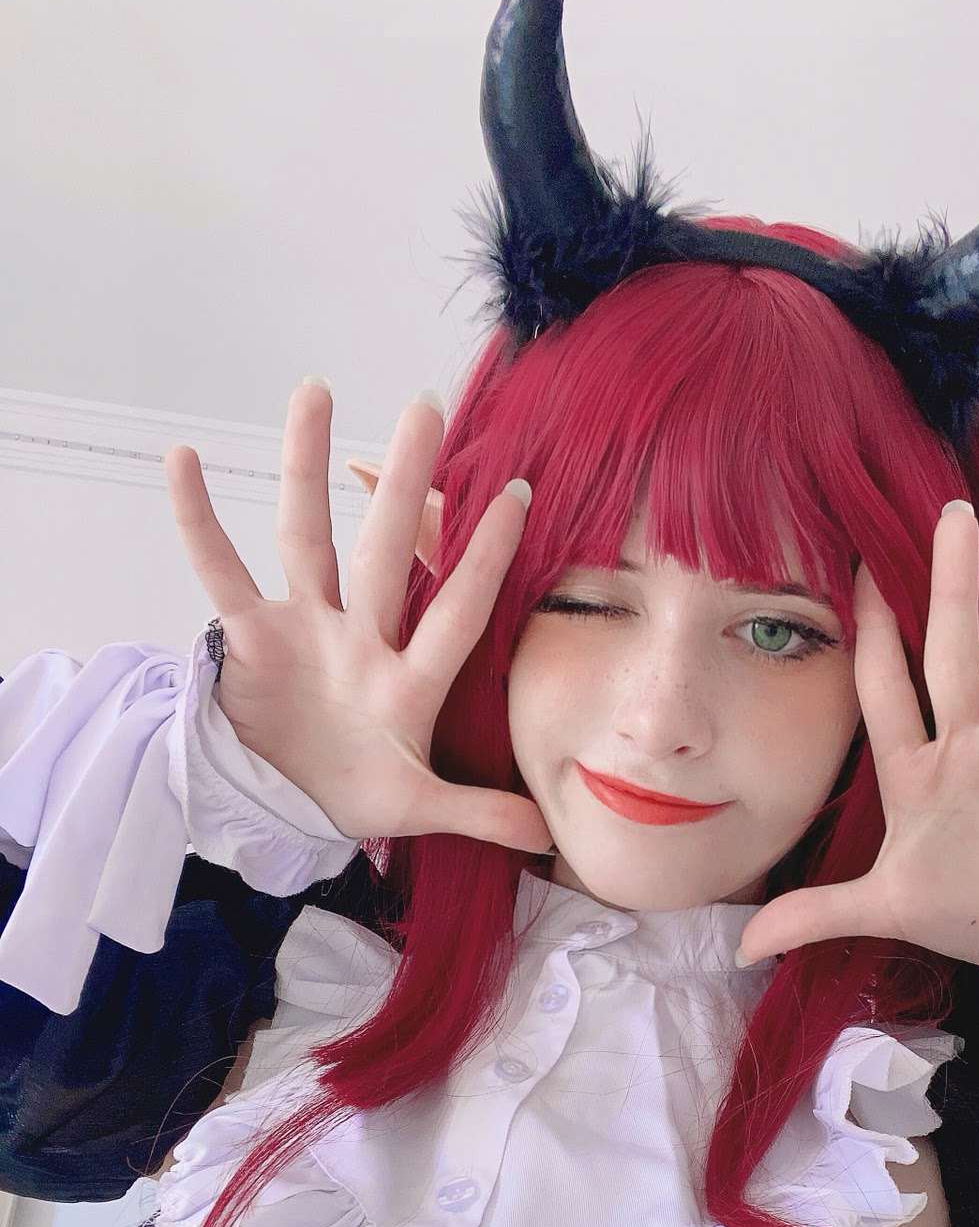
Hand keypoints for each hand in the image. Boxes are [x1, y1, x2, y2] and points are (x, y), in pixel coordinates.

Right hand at [163, 380, 554, 854]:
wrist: (281, 810)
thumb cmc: (351, 797)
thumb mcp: (415, 808)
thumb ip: (477, 813)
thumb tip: (546, 837)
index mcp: (407, 678)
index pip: (457, 607)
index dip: (485, 555)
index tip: (519, 492)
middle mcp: (360, 637)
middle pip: (386, 547)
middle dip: (405, 481)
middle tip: (427, 404)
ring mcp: (304, 629)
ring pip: (306, 534)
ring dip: (308, 466)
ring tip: (316, 389)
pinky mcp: (248, 639)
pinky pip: (220, 571)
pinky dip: (199, 520)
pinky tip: (184, 460)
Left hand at [735, 503, 978, 974]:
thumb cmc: (962, 912)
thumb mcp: (880, 907)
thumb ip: (814, 912)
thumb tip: (744, 946)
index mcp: (914, 770)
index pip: (885, 687)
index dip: (872, 632)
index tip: (859, 568)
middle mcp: (967, 748)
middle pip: (955, 655)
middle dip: (950, 588)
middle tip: (948, 515)